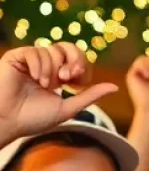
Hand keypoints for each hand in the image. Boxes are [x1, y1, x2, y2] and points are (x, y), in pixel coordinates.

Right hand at [0, 43, 116, 147]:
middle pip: (68, 48)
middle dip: (72, 61)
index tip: (75, 84)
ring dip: (53, 69)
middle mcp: (44, 66)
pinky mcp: (15, 57)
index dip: (81, 67)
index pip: (77, 59)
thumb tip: (115, 87)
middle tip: (66, 78)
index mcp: (57, 76)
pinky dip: (40, 65)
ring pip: (52, 51)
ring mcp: (30, 60)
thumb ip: (90, 96)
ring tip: (45, 85)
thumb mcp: (68, 108)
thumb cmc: (34, 119)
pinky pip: (35, 51)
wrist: (8, 122)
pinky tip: (36, 79)